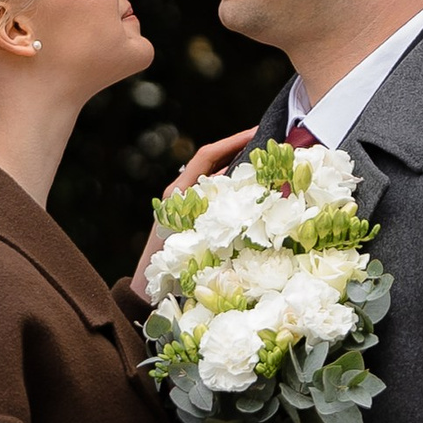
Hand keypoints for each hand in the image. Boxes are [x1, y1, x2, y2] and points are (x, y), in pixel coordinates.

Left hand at [131, 125, 258, 295]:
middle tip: (271, 148)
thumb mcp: (192, 234)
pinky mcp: (194, 218)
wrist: (150, 290)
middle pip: (214, 164)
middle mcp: (180, 194)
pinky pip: (218, 198)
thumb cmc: (167, 268)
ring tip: (269, 168)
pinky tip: (256, 196)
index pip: (206, 156)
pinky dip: (236, 193)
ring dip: (242, 173)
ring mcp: (187, 206)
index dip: (231, 142)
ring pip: (218, 181)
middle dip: (241, 152)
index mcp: (178, 193)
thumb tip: (241, 186)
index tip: (257, 133)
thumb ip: (212, 210)